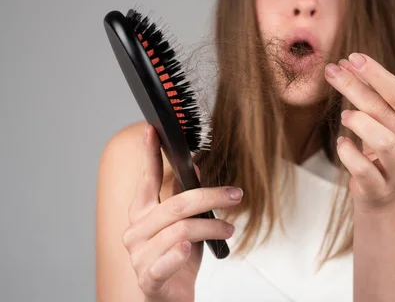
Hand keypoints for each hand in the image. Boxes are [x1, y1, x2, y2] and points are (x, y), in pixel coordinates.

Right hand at [122, 124, 242, 301]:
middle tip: (235, 194)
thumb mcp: (183, 223)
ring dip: (212, 228)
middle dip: (210, 197)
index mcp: (143, 213)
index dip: (149, 154)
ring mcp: (140, 255)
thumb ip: (183, 197)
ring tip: (228, 230)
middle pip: (175, 205)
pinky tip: (188, 250)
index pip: (146, 179)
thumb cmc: (176, 258)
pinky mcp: (149, 278)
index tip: (153, 130)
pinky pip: (164, 263)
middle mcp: (137, 231)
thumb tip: (193, 166)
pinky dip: (178, 255)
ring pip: (180, 231)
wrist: (170, 298)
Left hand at [324, 53, 394, 210]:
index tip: (352, 57)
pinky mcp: (380, 189)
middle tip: (332, 71)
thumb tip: (348, 63)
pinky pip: (363, 169)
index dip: (376, 74)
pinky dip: (348, 152)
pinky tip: (341, 142)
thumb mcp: (384, 120)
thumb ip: (372, 94)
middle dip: (355, 87)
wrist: (384, 196)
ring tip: (344, 115)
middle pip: (386, 111)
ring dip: (359, 122)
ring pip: (383, 141)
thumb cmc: (384, 149)